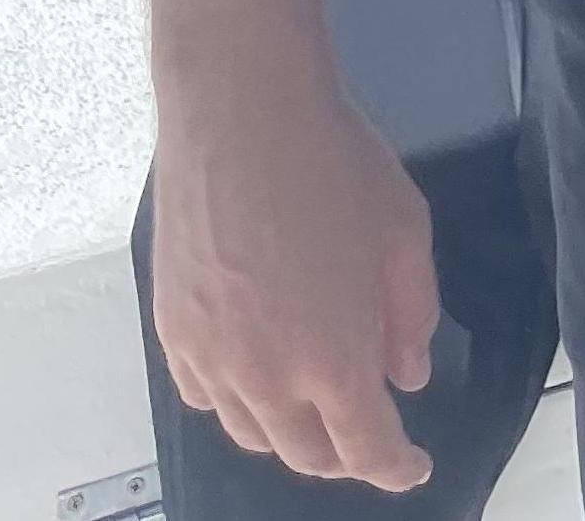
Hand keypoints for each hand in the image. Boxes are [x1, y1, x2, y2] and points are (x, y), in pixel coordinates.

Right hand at [150, 72, 440, 490]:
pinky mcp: (170, 330)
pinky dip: (239, 401)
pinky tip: (259, 372)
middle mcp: (264, 376)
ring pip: (250, 431)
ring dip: (290, 431)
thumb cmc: (337, 165)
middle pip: (304, 453)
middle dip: (345, 454)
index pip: (364, 447)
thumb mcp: (405, 233)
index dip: (394, 467)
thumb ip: (410, 314)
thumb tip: (407, 374)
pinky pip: (206, 394)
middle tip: (372, 435)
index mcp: (332, 359)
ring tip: (319, 402)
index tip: (413, 468)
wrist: (244, 116)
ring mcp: (209, 357)